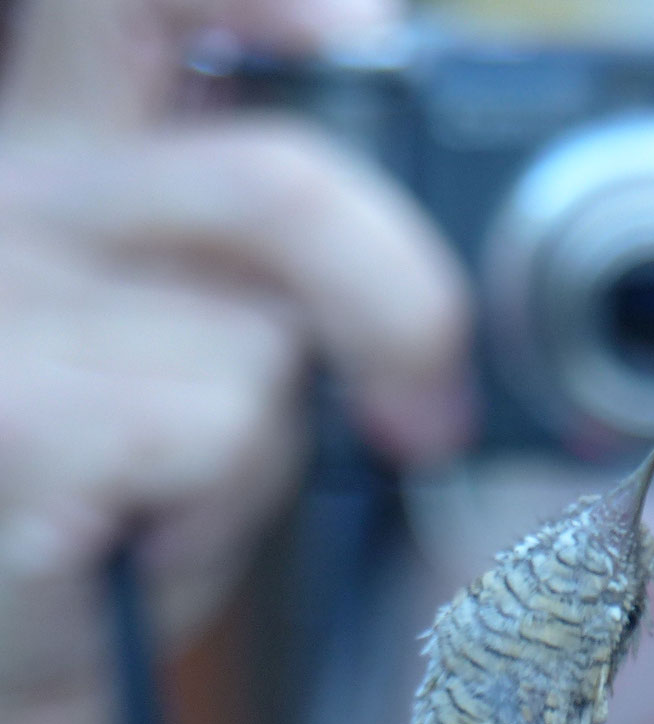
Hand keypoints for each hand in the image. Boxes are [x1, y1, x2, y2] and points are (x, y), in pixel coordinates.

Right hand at [0, 0, 468, 723]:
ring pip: (261, 340)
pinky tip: (125, 550)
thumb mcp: (173, 373)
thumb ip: (247, 275)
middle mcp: (1, 204)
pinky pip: (221, 430)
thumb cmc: (84, 544)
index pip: (120, 1)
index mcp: (42, 174)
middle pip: (270, 180)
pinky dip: (217, 514)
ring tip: (164, 513)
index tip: (356, 37)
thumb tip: (411, 270)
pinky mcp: (14, 407)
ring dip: (261, 456)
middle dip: (398, 301)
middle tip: (422, 407)